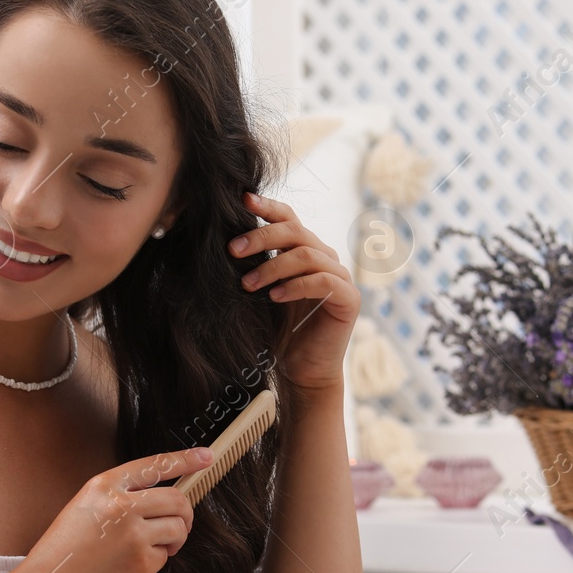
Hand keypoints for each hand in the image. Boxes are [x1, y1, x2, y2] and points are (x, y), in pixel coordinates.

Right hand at [11, 446, 215, 572]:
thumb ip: (118, 498)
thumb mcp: (83, 510)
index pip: (154, 465)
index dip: (185, 459)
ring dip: (175, 539)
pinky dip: (156, 561)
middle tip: (180, 525)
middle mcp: (120, 505)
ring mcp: (133, 534)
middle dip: (186, 513)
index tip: (206, 456)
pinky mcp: (142, 562)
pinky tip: (132, 567)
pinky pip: (165, 555)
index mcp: (103, 486)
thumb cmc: (63, 554)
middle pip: (177, 498)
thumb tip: (162, 499)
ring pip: (178, 527)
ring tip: (156, 548)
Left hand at [231, 191, 360, 395]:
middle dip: (262, 237)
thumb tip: (224, 240)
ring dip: (273, 267)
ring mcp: (340, 277)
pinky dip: (296, 286)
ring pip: (307, 255)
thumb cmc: (278, 333)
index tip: (242, 201)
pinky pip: (323, 281)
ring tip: (248, 284)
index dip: (267, 206)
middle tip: (233, 250)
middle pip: (296, 231)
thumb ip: (255, 266)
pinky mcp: (349, 298)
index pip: (289, 219)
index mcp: (305, 251)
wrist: (301, 372)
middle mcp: (326, 258)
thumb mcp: (261, 293)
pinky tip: (274, 297)